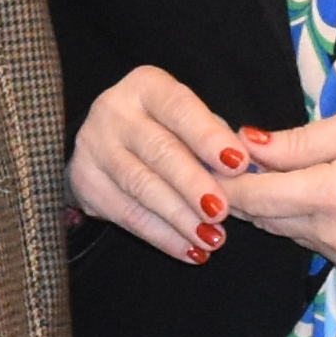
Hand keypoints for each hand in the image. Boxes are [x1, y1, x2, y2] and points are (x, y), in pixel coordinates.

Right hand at [72, 63, 247, 262]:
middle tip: (222, 211)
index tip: (238, 163)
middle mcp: (114, 110)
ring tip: (212, 239)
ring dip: (180, 217)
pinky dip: (162, 236)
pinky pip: (127, 214)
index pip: (179, 107)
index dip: (208, 136)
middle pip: (158, 149)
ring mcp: (93, 146)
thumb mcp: (189, 122)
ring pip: (140, 185)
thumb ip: (215, 140)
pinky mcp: (84, 183)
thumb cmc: (166, 130)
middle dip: (193, 183)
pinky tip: (189, 250)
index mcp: (146, 86)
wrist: (109, 145)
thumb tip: (250, 170)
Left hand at [220, 99, 335, 278]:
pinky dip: (302, 222)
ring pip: (286, 231)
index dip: (226, 182)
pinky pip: (312, 243)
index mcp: (333, 194)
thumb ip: (298, 140)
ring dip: (273, 207)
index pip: (257, 196)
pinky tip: (311, 197)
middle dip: (245, 192)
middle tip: (232, 164)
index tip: (205, 164)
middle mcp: (334, 234)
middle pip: (265, 217)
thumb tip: (247, 144)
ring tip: (273, 175)